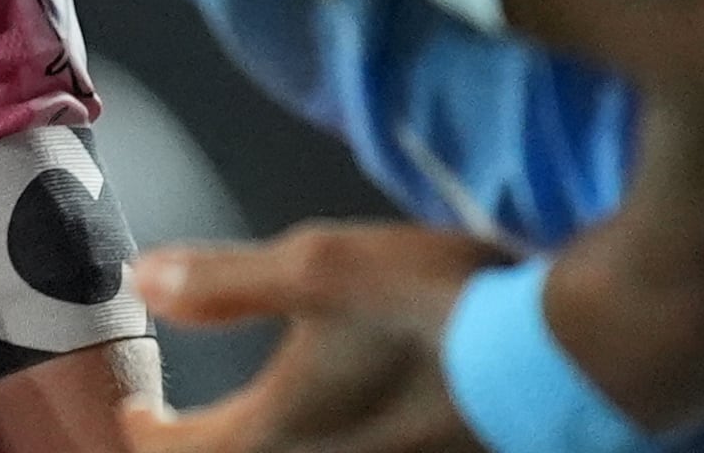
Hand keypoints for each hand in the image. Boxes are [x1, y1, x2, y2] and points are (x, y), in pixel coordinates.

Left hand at [121, 221, 513, 452]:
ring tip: (252, 425)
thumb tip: (140, 281)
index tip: (137, 411)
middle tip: (184, 426)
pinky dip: (315, 448)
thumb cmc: (435, 308)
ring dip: (258, 448)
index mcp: (277, 433)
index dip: (146, 432)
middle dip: (199, 451)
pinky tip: (334, 423)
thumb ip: (223, 281)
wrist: (565, 358)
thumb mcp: (321, 268)